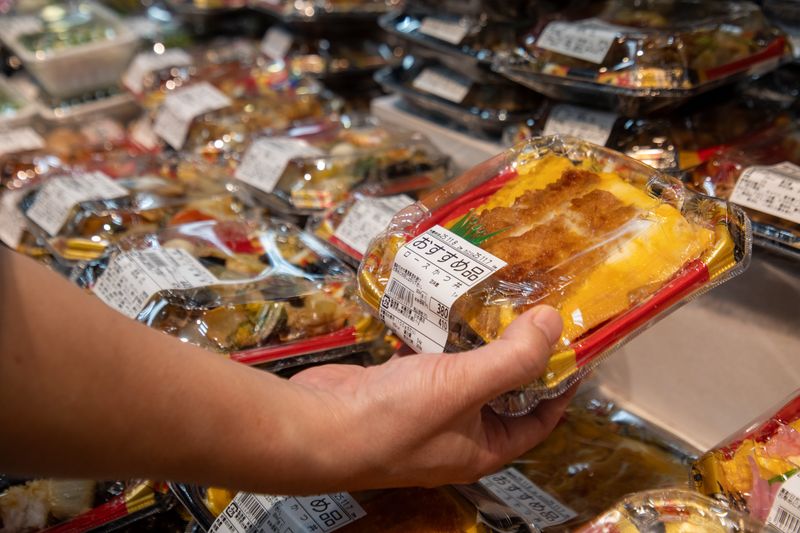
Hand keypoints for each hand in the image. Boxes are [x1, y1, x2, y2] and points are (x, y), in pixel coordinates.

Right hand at [289, 305, 576, 490]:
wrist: (317, 427)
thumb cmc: (396, 419)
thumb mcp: (464, 386)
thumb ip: (513, 357)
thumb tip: (553, 324)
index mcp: (484, 447)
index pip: (540, 419)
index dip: (559, 385)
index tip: (571, 346)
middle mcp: (458, 434)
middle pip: (502, 392)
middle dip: (517, 354)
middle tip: (530, 313)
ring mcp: (425, 412)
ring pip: (463, 373)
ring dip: (476, 341)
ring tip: (493, 302)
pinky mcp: (397, 388)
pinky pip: (429, 361)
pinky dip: (438, 338)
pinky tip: (441, 310)